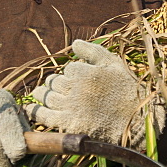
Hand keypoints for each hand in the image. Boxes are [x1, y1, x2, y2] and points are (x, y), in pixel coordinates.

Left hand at [26, 40, 164, 149]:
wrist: (137, 122)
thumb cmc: (128, 91)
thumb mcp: (114, 65)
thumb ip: (93, 52)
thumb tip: (74, 43)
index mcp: (87, 72)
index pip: (69, 68)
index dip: (72, 73)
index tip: (77, 79)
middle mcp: (76, 88)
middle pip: (56, 82)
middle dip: (56, 83)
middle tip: (59, 87)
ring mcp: (71, 106)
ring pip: (48, 96)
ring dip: (43, 93)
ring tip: (41, 93)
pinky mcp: (68, 124)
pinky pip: (44, 115)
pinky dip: (34, 110)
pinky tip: (29, 108)